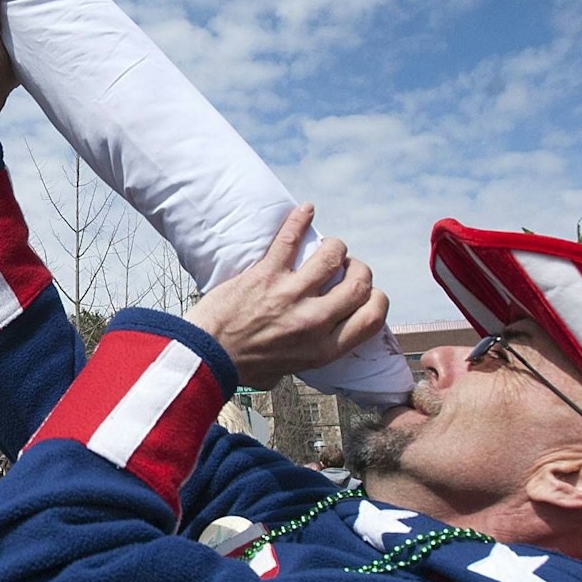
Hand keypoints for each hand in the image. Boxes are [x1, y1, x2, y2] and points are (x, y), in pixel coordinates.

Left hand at [184, 203, 386, 389]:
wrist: (204, 356)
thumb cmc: (242, 366)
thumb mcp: (290, 371)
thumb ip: (312, 352)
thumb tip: (322, 336)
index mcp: (323, 348)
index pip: (372, 317)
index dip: (376, 299)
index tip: (367, 293)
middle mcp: (313, 321)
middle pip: (359, 283)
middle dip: (358, 269)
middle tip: (347, 267)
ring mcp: (290, 295)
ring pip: (332, 256)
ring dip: (335, 246)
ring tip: (328, 246)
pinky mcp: (265, 274)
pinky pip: (289, 239)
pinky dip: (300, 219)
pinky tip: (306, 209)